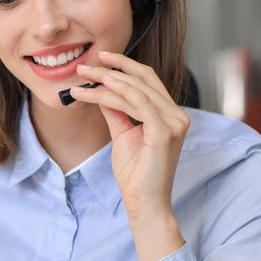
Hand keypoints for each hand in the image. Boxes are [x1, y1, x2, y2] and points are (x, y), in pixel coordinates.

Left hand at [70, 51, 188, 260]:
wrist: (143, 202)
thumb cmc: (135, 173)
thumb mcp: (123, 134)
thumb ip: (117, 111)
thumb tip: (102, 89)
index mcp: (170, 114)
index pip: (148, 80)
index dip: (125, 65)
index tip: (100, 58)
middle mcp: (177, 115)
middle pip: (143, 79)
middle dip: (111, 69)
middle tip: (84, 67)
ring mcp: (174, 123)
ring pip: (136, 90)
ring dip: (107, 80)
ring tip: (83, 77)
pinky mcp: (165, 133)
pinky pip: (139, 103)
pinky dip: (117, 92)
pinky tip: (98, 88)